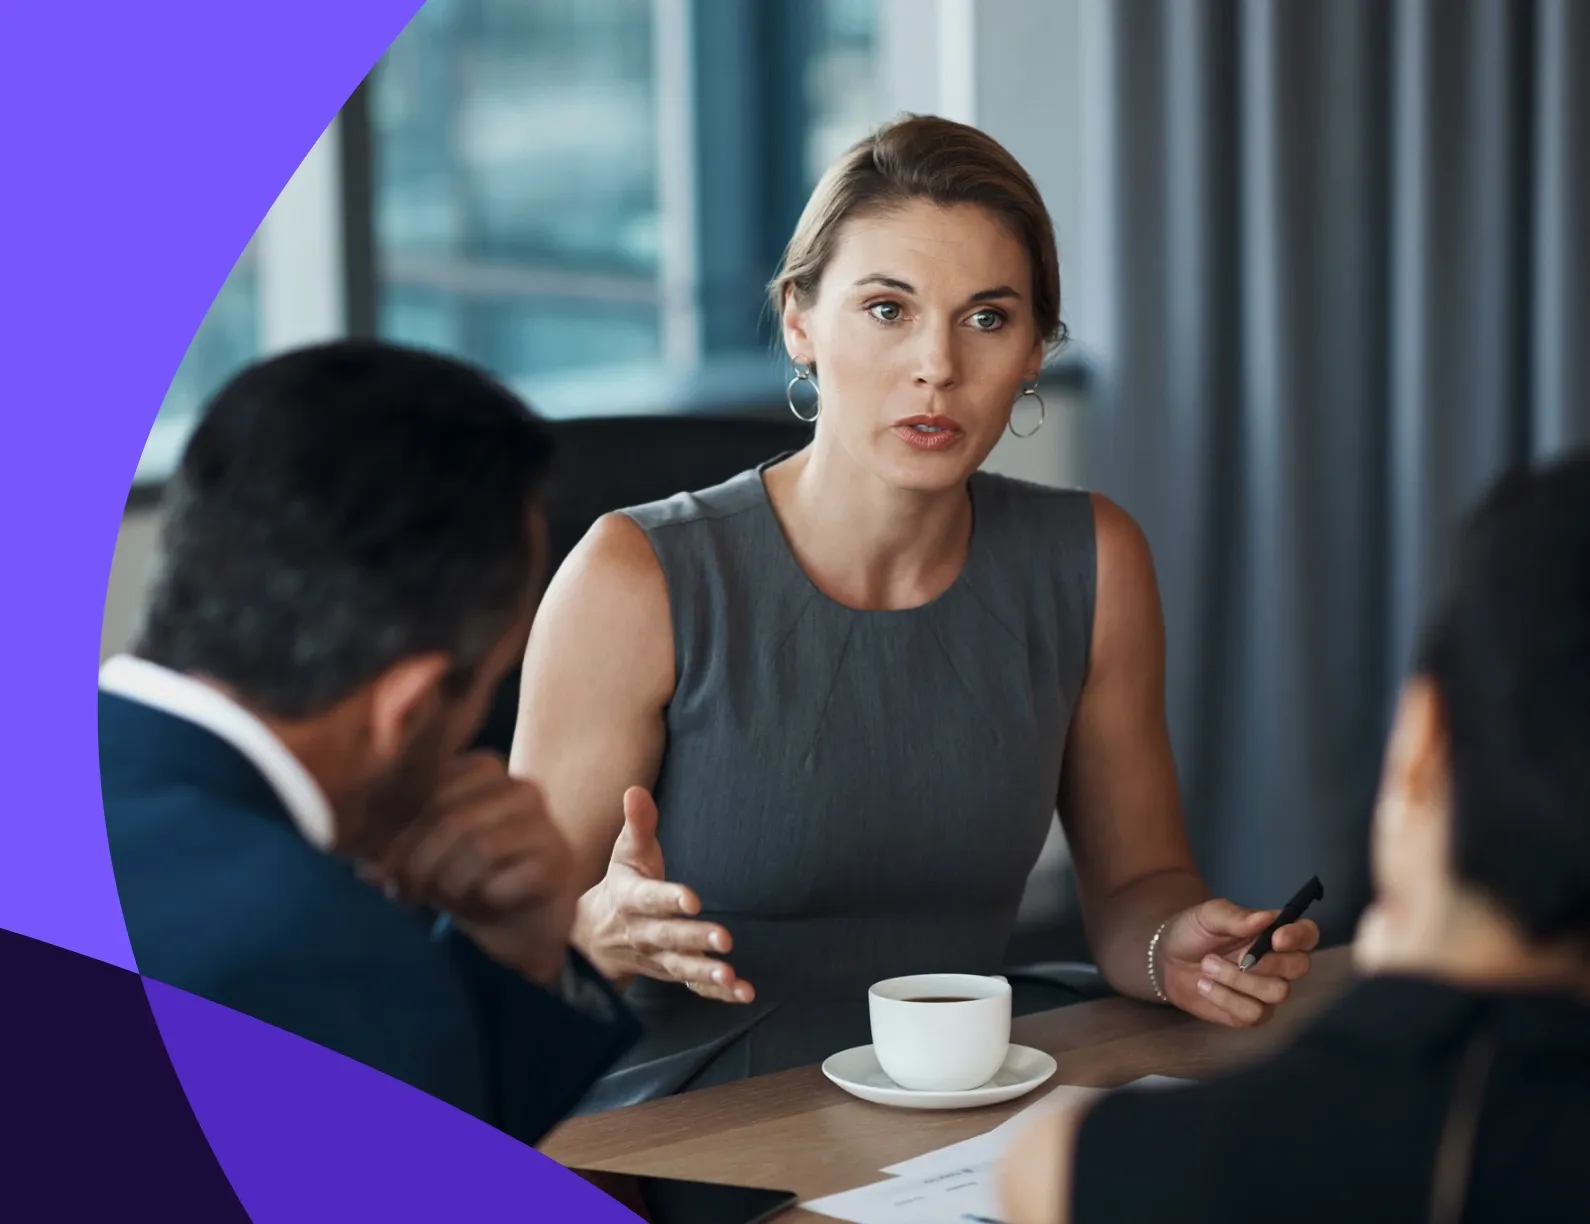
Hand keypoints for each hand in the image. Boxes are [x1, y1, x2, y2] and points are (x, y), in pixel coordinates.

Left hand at [368, 752, 577, 987]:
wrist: (521, 926)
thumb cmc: (466, 880)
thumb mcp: (421, 856)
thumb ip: (389, 845)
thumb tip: (354, 858)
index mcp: (481, 770)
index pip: (426, 788)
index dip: (395, 834)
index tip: (375, 871)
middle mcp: (518, 787)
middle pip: (448, 818)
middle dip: (416, 863)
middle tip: (401, 893)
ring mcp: (544, 822)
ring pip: (477, 848)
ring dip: (448, 885)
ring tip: (440, 901)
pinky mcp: (557, 862)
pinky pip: (504, 880)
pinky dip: (483, 900)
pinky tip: (484, 905)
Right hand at [575, 786, 753, 1003]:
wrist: (594, 938)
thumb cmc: (620, 885)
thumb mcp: (625, 854)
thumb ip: (637, 824)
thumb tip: (636, 790)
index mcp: (631, 899)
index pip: (649, 899)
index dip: (669, 899)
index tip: (692, 899)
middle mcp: (643, 932)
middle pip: (669, 937)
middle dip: (695, 939)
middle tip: (724, 939)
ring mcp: (657, 958)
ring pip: (681, 968)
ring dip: (706, 973)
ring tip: (730, 976)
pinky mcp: (672, 973)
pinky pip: (694, 987)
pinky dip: (718, 993)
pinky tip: (743, 992)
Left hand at [1157, 898, 1318, 1026]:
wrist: (1167, 958)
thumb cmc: (1194, 931)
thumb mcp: (1209, 915)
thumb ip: (1236, 916)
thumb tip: (1267, 916)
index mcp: (1274, 933)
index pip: (1307, 934)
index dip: (1299, 936)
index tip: (1275, 938)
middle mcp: (1278, 963)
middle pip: (1300, 967)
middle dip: (1268, 963)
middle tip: (1237, 957)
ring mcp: (1266, 990)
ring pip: (1276, 992)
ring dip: (1237, 979)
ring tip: (1206, 965)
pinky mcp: (1250, 1013)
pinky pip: (1253, 1014)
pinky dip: (1225, 998)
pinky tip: (1204, 985)